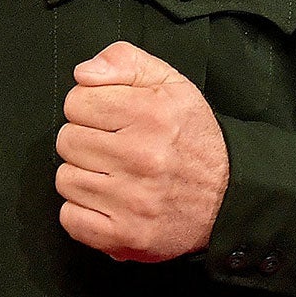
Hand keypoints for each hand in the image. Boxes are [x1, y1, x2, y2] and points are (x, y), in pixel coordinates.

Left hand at [55, 41, 229, 261]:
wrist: (230, 196)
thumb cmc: (192, 136)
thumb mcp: (169, 83)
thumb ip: (124, 61)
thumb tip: (83, 73)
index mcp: (151, 113)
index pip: (77, 101)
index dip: (89, 106)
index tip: (108, 117)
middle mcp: (142, 157)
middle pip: (67, 140)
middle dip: (85, 140)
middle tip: (113, 147)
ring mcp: (133, 200)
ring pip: (66, 179)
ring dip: (83, 176)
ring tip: (112, 175)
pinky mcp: (126, 235)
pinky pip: (70, 218)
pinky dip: (82, 212)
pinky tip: (106, 201)